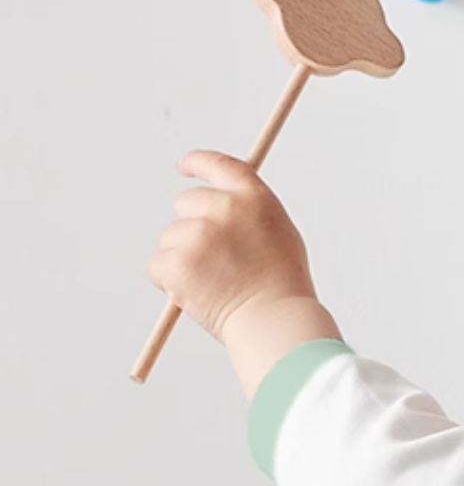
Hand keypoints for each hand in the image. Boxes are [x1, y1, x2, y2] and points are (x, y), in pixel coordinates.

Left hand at [147, 149, 318, 342]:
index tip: (185, 166)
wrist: (274, 322)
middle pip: (186, 202)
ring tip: (213, 282)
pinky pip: (158, 264)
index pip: (218, 165)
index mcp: (254, 198)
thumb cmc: (282, 287)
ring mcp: (198, 235)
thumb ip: (250, 211)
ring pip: (170, 236)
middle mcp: (225, 208)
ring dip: (183, 257)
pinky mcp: (177, 262)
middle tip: (215, 260)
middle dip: (192, 227)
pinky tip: (197, 293)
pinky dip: (170, 280)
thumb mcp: (279, 233)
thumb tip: (222, 203)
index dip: (198, 163)